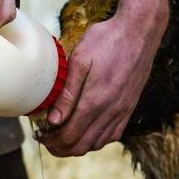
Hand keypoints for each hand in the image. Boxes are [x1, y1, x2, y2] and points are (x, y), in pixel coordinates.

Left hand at [37, 0, 169, 155]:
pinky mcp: (130, 107)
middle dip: (60, 147)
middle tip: (45, 139)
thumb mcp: (80, 59)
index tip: (39, 135)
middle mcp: (110, 111)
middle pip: (81, 145)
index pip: (69, 136)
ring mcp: (122, 111)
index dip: (50, 141)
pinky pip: (113, 135)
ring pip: (97, 143)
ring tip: (61, 136)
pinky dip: (96, 140)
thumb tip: (53, 120)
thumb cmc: (106, 39)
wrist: (140, 31)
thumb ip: (67, 93)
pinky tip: (86, 131)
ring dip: (77, 146)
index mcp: (95, 101)